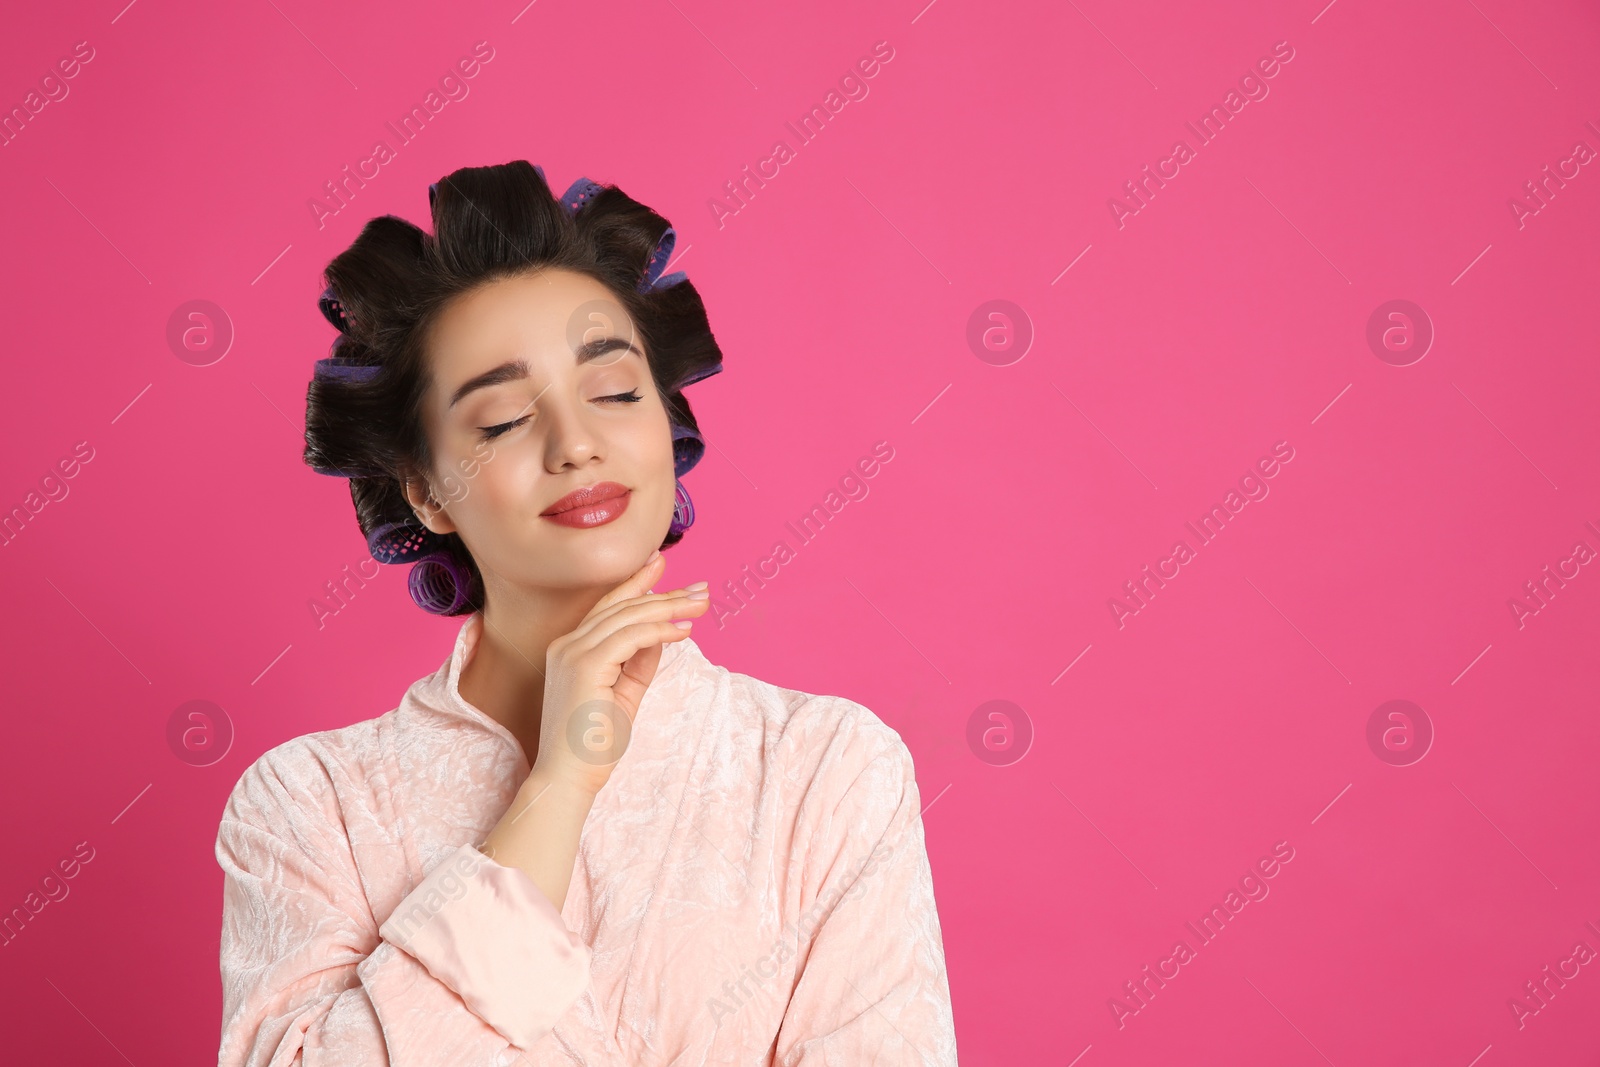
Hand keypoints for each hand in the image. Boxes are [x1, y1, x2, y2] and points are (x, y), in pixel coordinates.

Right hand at [531, 550, 708, 796]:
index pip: (608, 607)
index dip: (636, 584)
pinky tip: (684, 630)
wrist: (568, 778)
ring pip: (628, 616)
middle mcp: (567, 644)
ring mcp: (572, 652)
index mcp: (570, 649)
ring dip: (669, 606)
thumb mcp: (624, 694)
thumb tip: (662, 634)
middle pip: (622, 606)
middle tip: (701, 588)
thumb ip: (638, 662)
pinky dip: (660, 630)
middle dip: (664, 593)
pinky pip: (631, 636)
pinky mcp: (585, 666)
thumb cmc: (593, 743)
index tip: (662, 565)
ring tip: (701, 602)